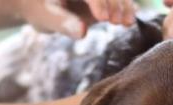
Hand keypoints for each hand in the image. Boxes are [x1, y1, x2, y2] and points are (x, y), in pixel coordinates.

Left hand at [13, 0, 135, 37]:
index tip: (103, 18)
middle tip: (117, 22)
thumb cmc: (39, 11)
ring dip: (125, 5)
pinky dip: (127, 5)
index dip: (98, 1)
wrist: (40, 6)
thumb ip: (64, 23)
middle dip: (115, 3)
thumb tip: (82, 32)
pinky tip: (133, 16)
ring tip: (127, 23)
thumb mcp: (46, 18)